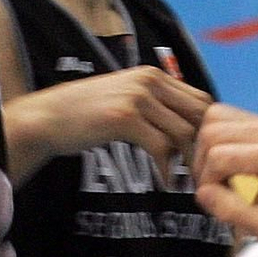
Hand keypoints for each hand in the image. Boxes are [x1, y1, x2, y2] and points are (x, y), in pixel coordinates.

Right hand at [23, 65, 211, 175]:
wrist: (49, 117)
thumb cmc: (88, 113)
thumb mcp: (126, 99)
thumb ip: (155, 106)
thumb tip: (188, 129)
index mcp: (153, 74)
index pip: (201, 99)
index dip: (208, 129)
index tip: (205, 155)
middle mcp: (149, 80)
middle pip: (198, 114)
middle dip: (203, 146)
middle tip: (201, 173)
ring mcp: (137, 97)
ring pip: (183, 132)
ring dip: (188, 161)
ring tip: (184, 181)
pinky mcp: (124, 118)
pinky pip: (161, 147)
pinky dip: (167, 169)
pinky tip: (165, 182)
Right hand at [192, 104, 257, 241]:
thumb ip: (233, 211)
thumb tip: (204, 192)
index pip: (218, 155)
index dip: (207, 180)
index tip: (215, 199)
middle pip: (213, 128)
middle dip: (203, 160)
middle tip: (214, 186)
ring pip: (219, 115)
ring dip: (210, 145)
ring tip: (221, 173)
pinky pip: (232, 118)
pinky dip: (223, 138)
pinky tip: (233, 163)